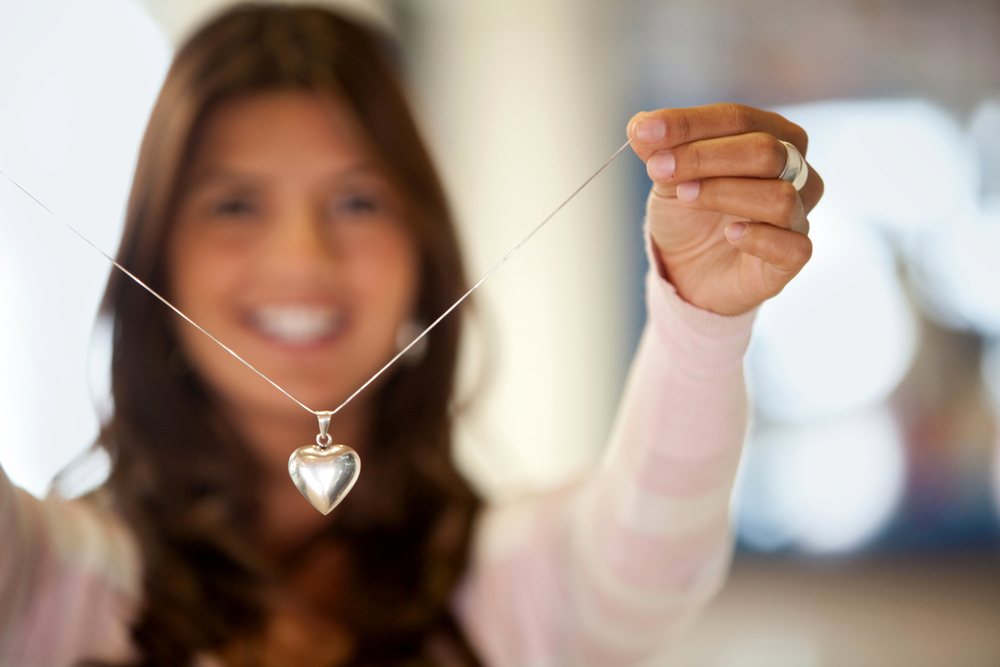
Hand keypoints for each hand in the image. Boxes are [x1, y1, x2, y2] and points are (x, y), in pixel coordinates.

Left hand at [627, 104, 823, 315]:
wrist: (686, 269)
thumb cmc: (687, 213)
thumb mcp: (667, 177)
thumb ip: (659, 149)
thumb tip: (641, 125)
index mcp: (772, 136)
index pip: (738, 118)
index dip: (689, 123)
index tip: (644, 133)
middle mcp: (795, 172)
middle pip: (765, 151)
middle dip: (704, 156)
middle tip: (658, 169)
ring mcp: (797, 215)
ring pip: (779, 196)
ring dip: (725, 193)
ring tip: (685, 197)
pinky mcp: (792, 258)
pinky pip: (793, 246)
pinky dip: (759, 237)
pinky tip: (730, 234)